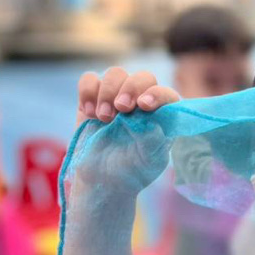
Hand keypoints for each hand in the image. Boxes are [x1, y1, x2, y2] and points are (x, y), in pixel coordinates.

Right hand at [75, 68, 179, 192]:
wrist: (103, 180)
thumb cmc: (132, 171)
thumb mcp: (149, 162)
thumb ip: (153, 141)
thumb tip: (149, 121)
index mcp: (162, 116)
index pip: (167, 95)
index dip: (157, 94)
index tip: (144, 106)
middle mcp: (142, 102)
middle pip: (143, 78)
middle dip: (131, 88)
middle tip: (121, 108)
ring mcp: (117, 97)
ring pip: (116, 74)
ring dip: (108, 92)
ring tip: (103, 118)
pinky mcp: (93, 98)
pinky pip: (89, 80)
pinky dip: (88, 91)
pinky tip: (89, 113)